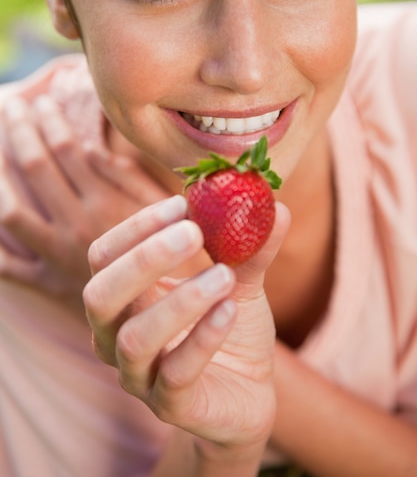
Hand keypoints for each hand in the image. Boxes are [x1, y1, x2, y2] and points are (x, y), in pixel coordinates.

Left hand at [0, 96, 168, 306]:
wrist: (168, 324)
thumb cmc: (176, 261)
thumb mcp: (161, 212)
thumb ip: (130, 178)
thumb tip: (96, 147)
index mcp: (105, 205)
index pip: (68, 151)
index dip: (53, 122)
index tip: (44, 100)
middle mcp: (74, 227)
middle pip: (36, 170)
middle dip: (21, 132)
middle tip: (12, 105)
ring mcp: (54, 257)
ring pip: (12, 211)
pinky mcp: (46, 284)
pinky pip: (8, 266)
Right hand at [83, 195, 290, 450]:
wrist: (250, 392)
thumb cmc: (228, 327)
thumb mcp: (238, 282)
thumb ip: (249, 247)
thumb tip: (277, 205)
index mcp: (125, 298)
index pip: (106, 256)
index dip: (137, 228)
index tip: (182, 204)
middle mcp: (117, 337)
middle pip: (101, 295)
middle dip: (143, 260)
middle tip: (193, 233)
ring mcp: (140, 376)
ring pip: (136, 338)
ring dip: (181, 300)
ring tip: (225, 275)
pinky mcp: (171, 407)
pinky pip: (176, 373)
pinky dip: (203, 337)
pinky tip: (230, 310)